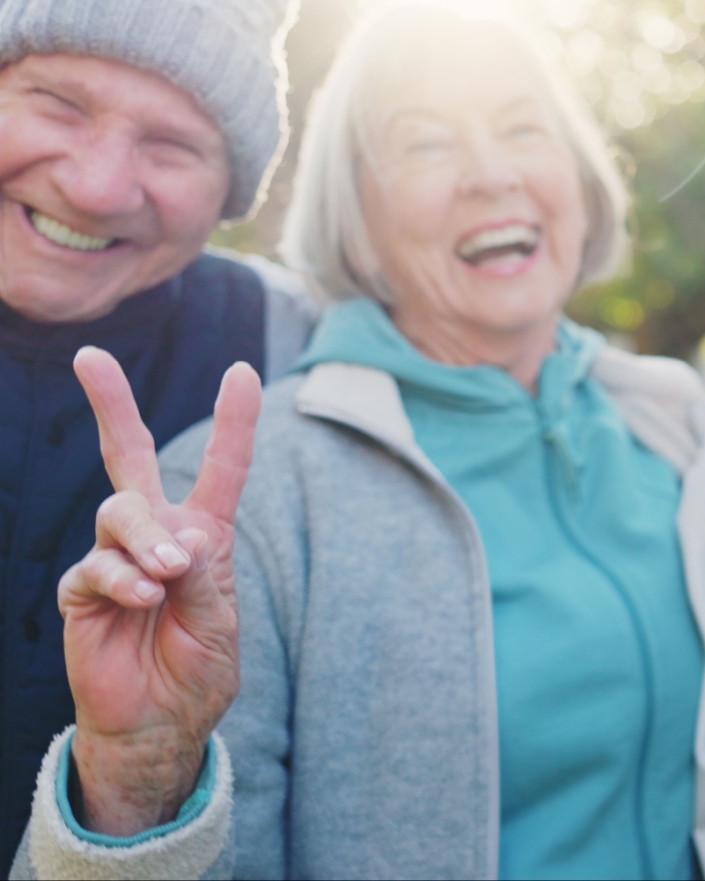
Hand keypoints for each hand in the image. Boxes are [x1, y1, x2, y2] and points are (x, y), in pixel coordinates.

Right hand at [58, 347, 260, 835]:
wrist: (160, 725)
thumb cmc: (197, 671)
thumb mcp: (220, 623)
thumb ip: (207, 576)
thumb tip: (183, 534)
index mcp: (204, 536)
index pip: (221, 468)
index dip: (233, 421)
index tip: (244, 371)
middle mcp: (157, 535)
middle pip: (129, 456)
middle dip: (110, 404)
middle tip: (89, 356)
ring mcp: (115, 558)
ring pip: (119, 508)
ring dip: (146, 536)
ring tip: (167, 575)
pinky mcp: (83, 590)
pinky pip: (95, 564)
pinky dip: (122, 577)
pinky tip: (142, 597)